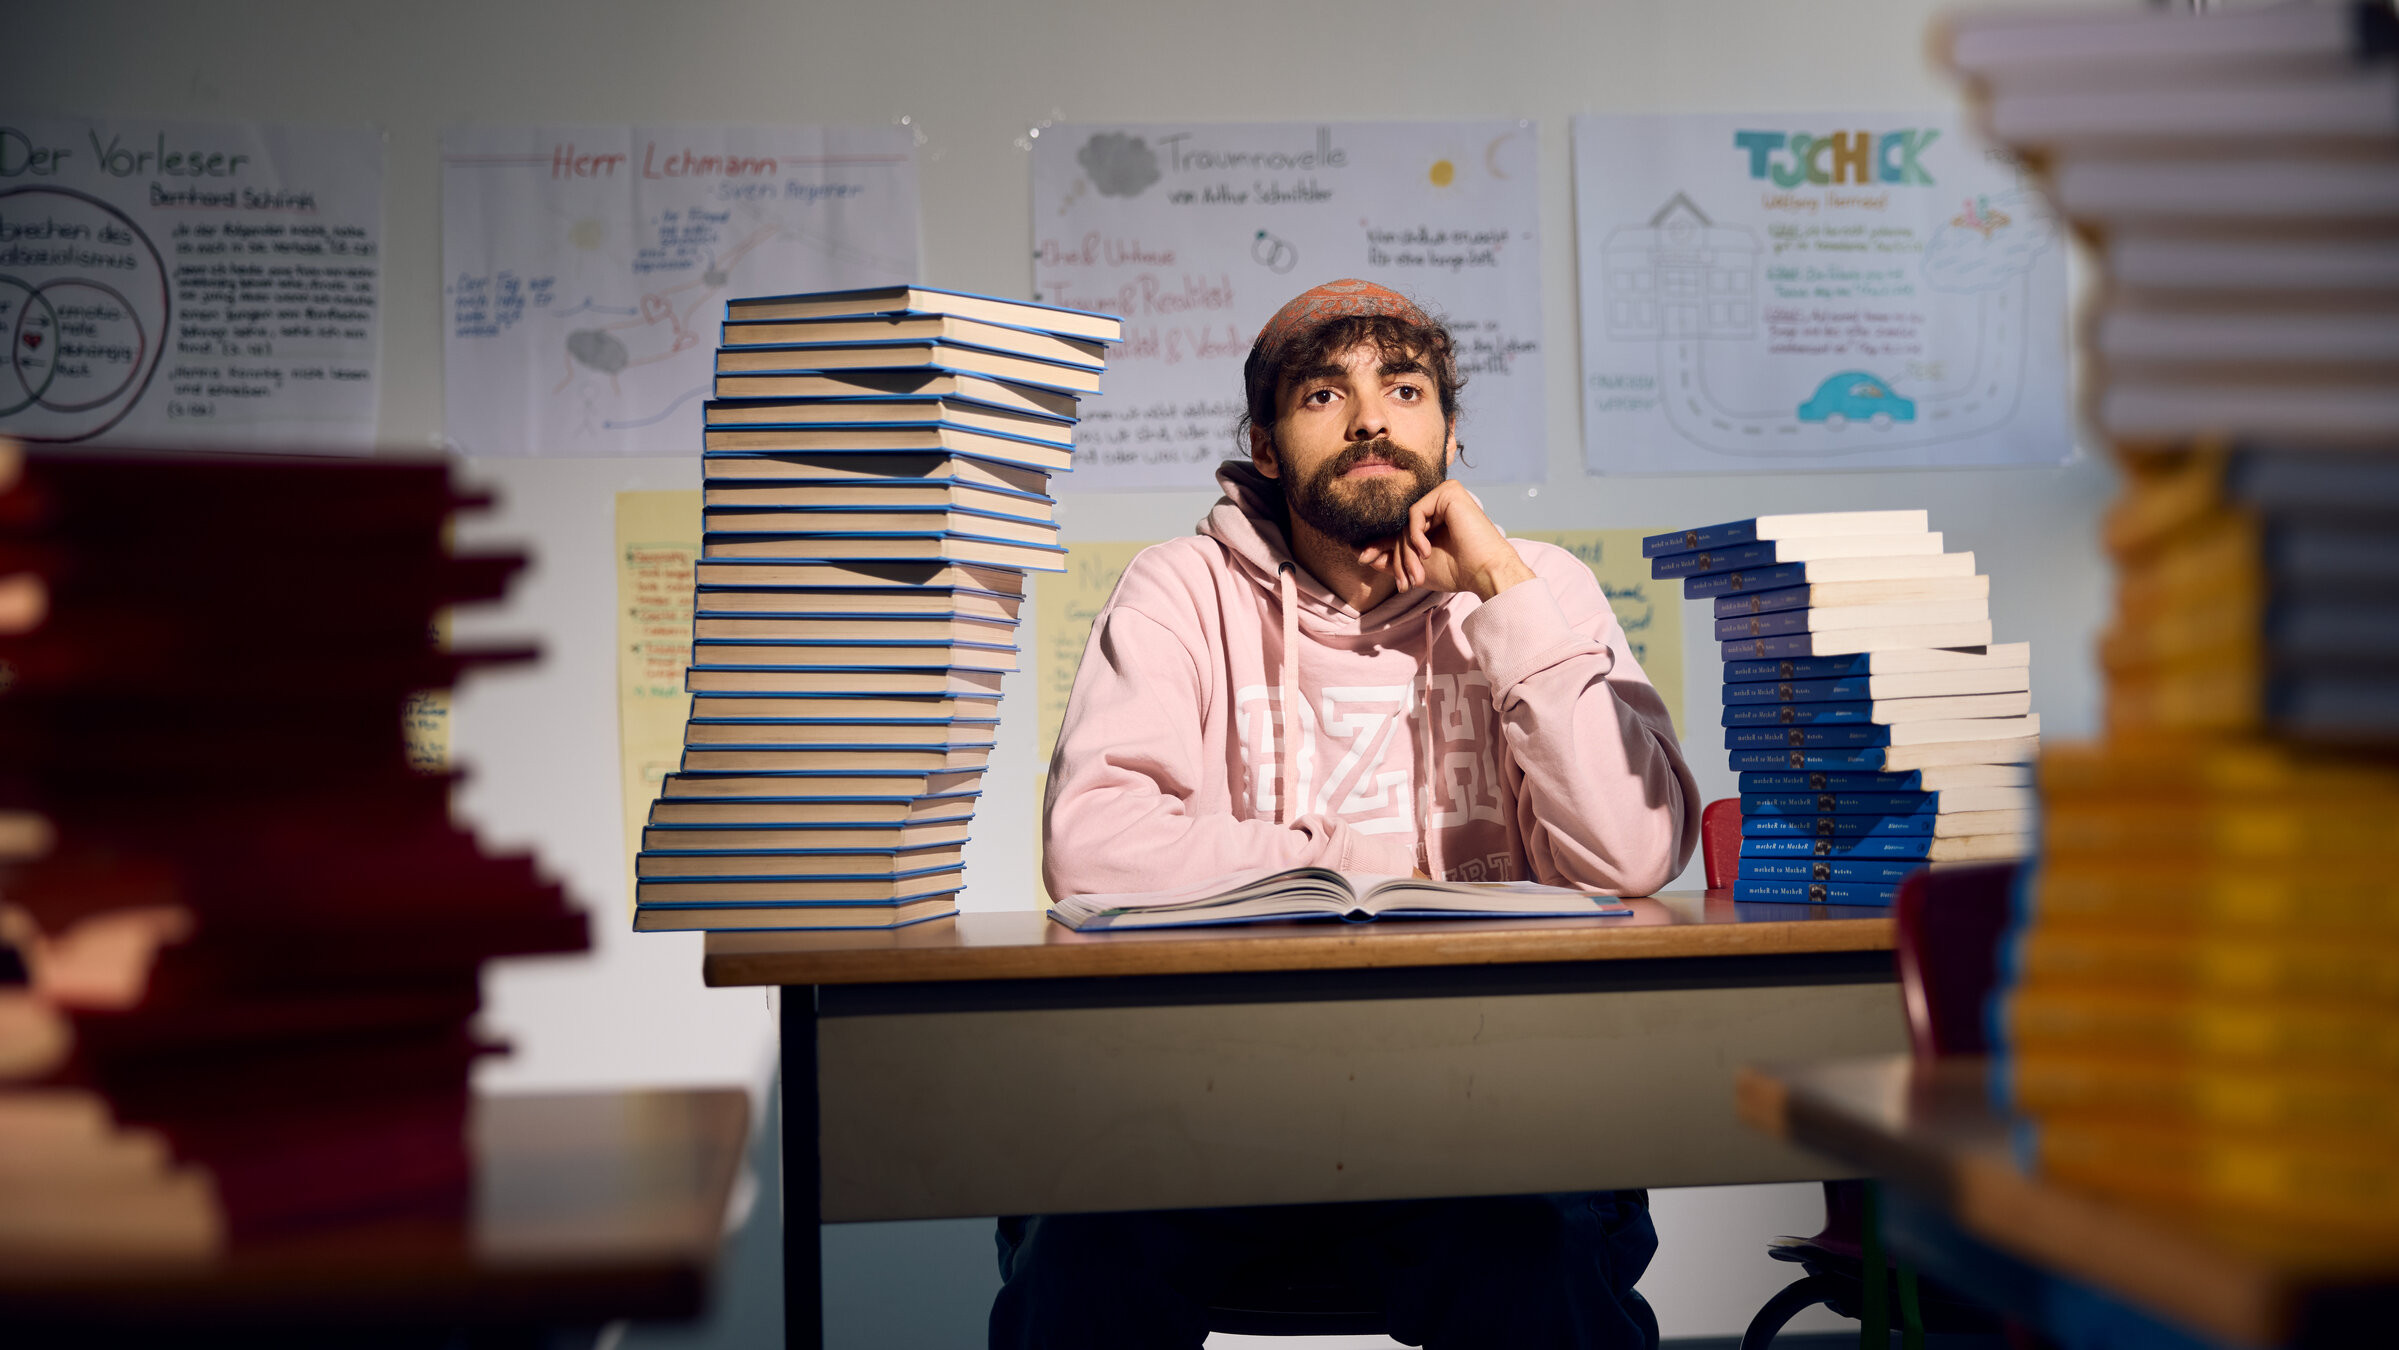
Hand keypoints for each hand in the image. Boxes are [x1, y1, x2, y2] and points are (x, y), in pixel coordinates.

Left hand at [1355, 481, 1535, 600]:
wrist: (1485, 571)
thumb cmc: (1457, 571)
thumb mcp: (1415, 566)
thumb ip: (1391, 558)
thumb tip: (1361, 553)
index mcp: (1433, 521)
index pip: (1399, 531)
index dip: (1380, 546)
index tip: (1362, 558)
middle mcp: (1438, 505)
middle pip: (1401, 529)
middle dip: (1399, 559)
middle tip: (1404, 583)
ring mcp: (1443, 496)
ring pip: (1406, 523)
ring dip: (1407, 553)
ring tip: (1417, 575)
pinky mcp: (1448, 491)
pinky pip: (1414, 512)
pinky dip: (1415, 535)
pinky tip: (1427, 552)